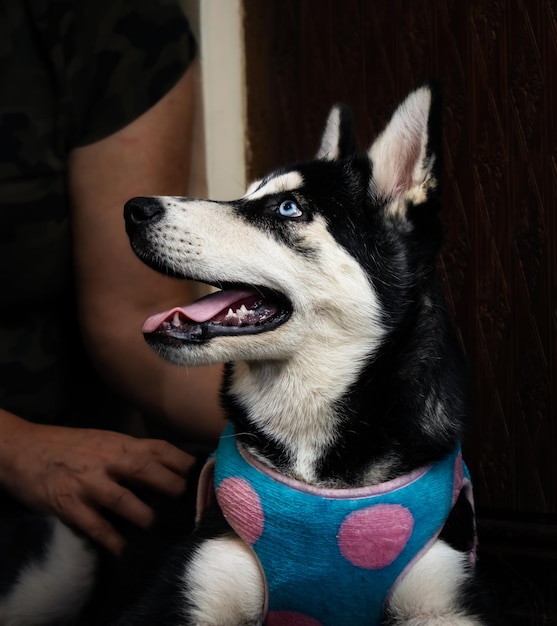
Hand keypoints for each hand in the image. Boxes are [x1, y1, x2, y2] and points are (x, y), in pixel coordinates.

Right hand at [0, 415, 193, 555]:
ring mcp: (88, 483)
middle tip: (189, 506)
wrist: (22, 448)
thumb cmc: (68, 446)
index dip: (184, 463)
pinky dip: (112, 539)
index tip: (203, 476)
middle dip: (173, 488)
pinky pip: (95, 526)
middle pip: (148, 471)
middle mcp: (108, 460)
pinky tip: (124, 549)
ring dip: (145, 516)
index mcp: (120, 443)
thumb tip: (165, 469)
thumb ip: (131, 453)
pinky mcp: (69, 504)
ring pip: (125, 501)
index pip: (160, 449)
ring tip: (158, 528)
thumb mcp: (103, 441)